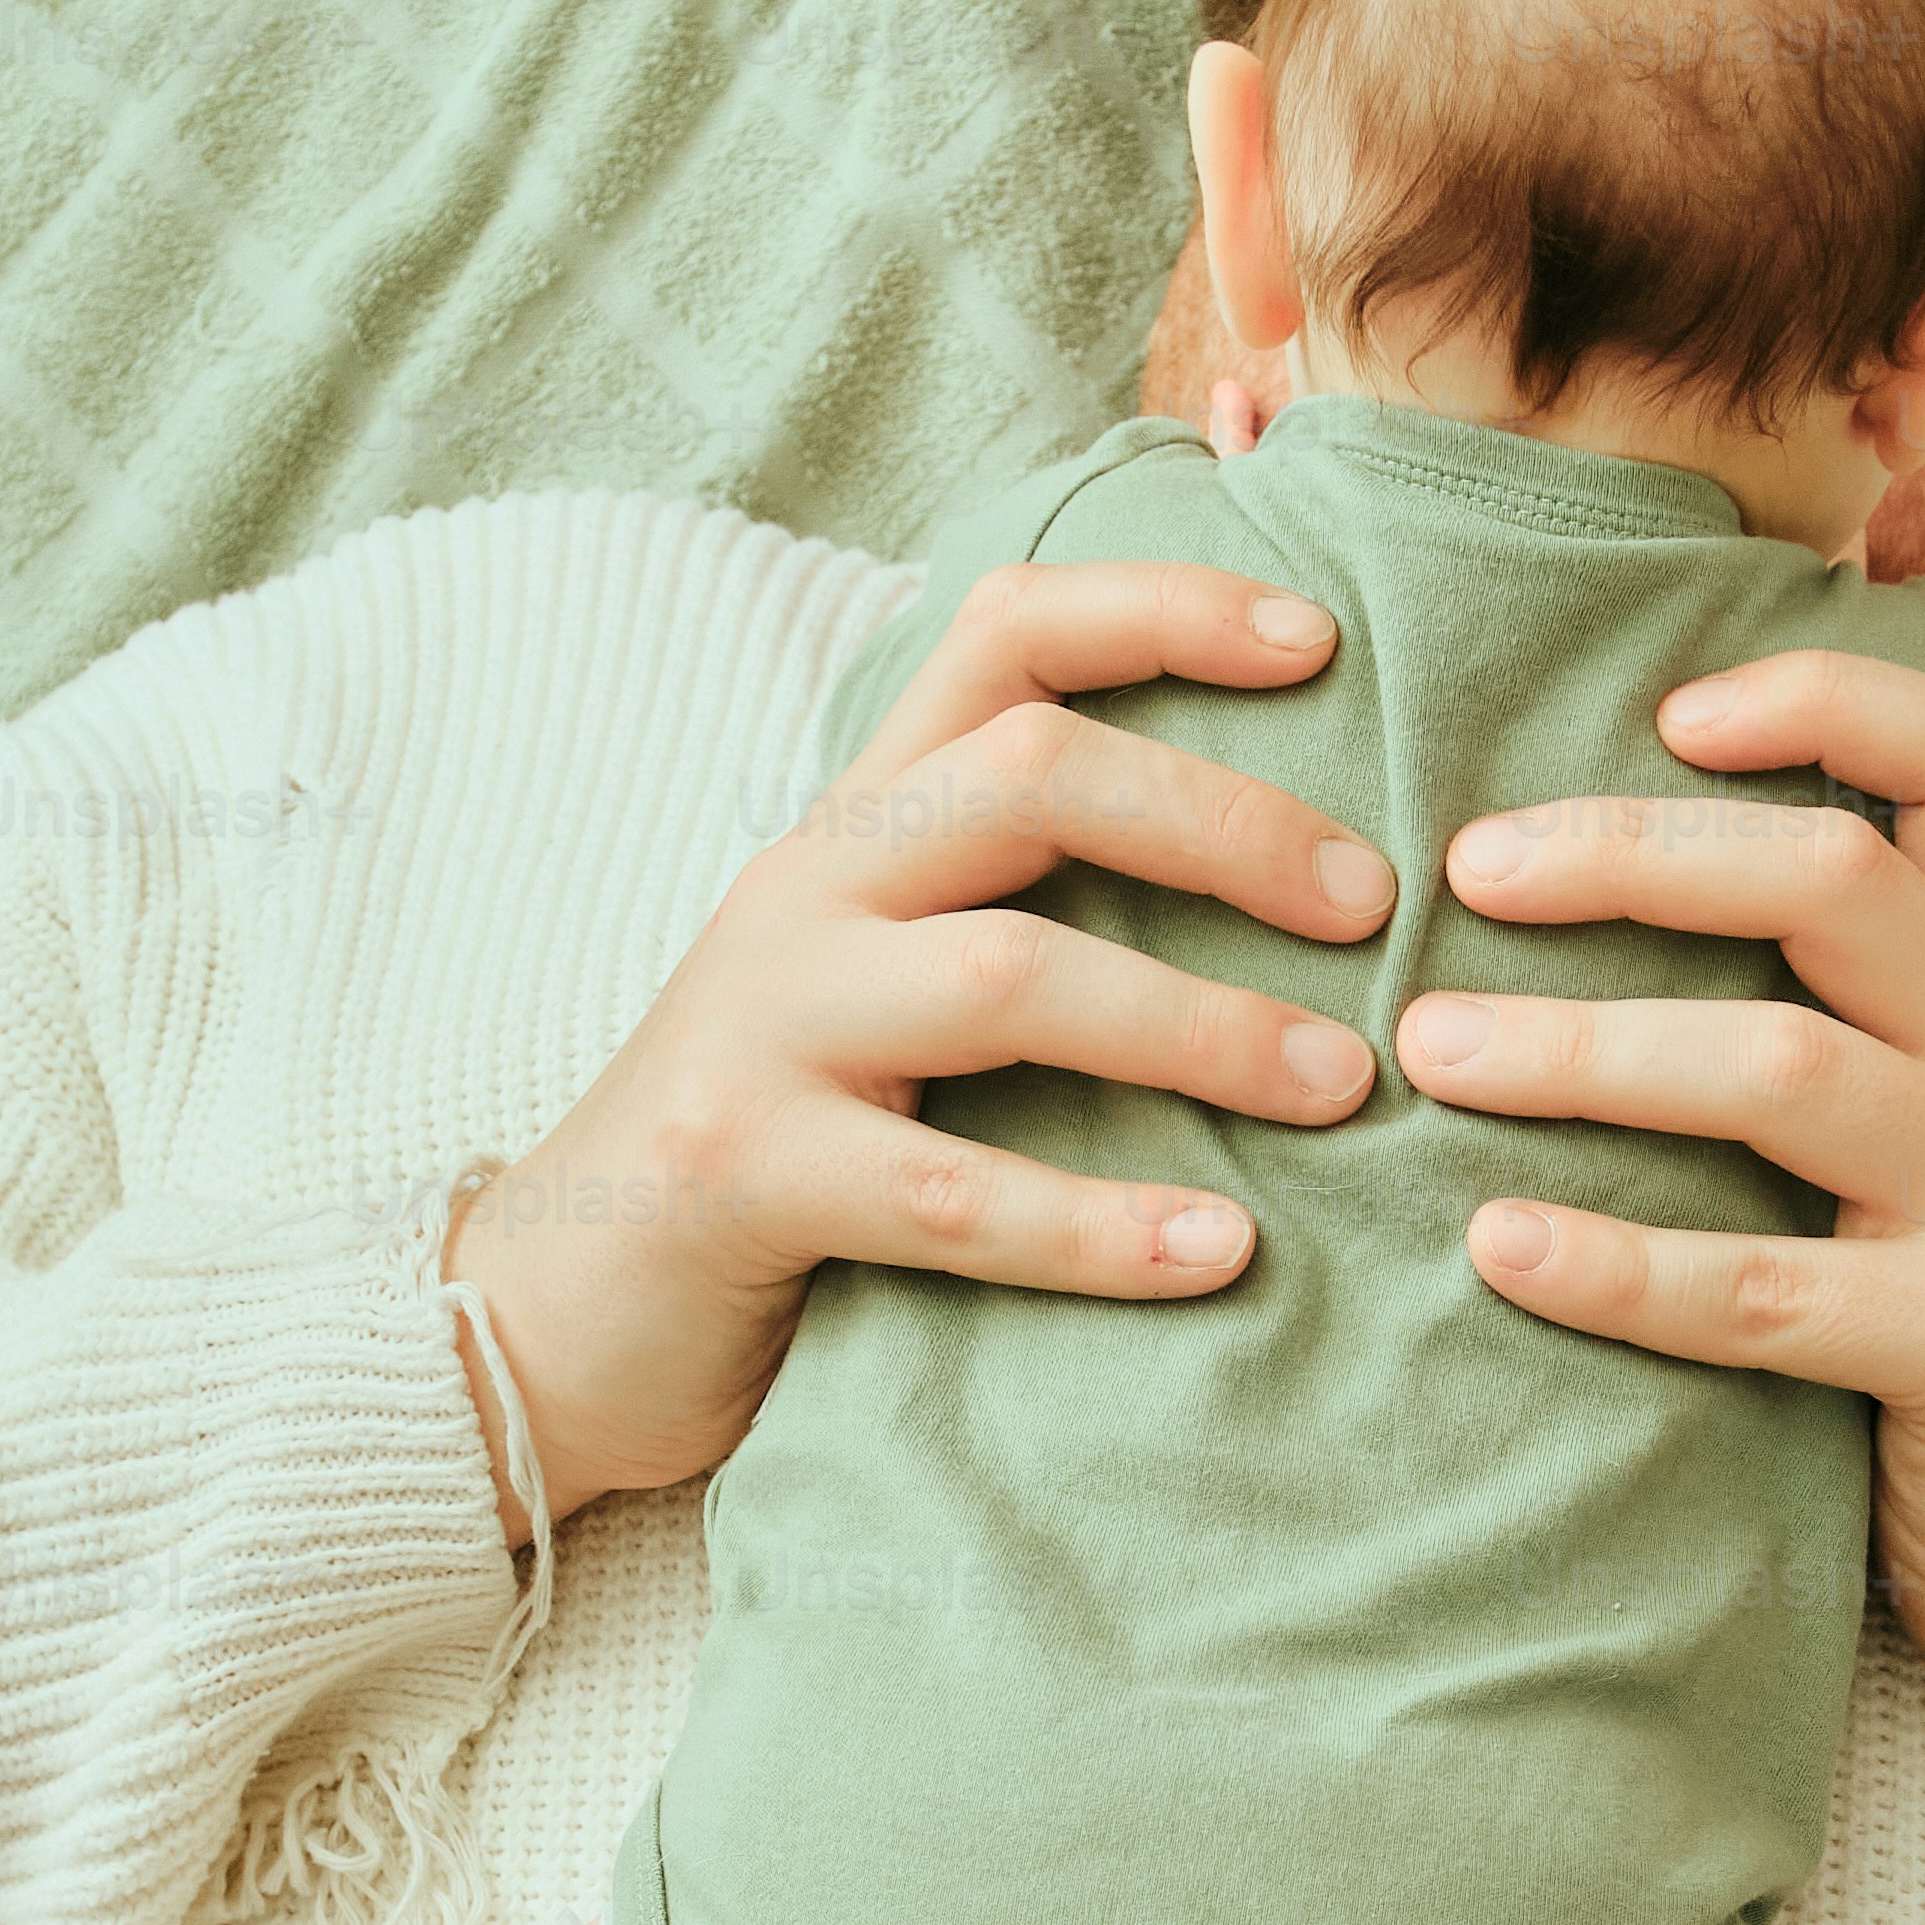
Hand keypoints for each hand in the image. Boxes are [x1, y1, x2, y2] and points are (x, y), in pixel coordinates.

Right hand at [450, 570, 1389, 1541]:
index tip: (1317, 643)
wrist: (549, 1315)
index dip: (1161, 609)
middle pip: (1028, 774)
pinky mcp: (743, 1177)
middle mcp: (805, 892)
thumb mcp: (882, 986)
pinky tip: (1219, 1254)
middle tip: (1374, 904)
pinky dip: (1099, 1228)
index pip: (1001, 638)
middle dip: (1223, 824)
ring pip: (1006, 976)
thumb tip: (1261, 857)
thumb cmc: (774, 1146)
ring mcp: (764, 1029)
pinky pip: (949, 1194)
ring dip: (1198, 1025)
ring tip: (1340, 1084)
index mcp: (855, 826)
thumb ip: (1014, 905)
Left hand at [1392, 648, 1924, 1723]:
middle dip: (1629, 855)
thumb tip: (1606, 908)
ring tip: (1428, 1053)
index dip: (1824, 698)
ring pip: (1781, 1066)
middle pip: (1833, 876)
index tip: (1665, 710)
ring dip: (1581, 1046)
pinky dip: (1612, 1267)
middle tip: (1464, 875)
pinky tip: (1494, 1249)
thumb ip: (1852, 1027)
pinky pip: (1762, 1292)